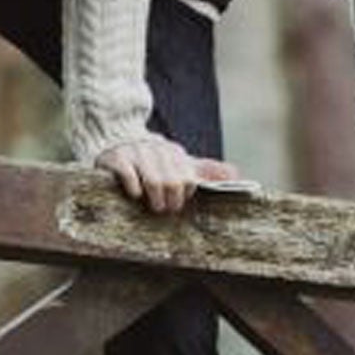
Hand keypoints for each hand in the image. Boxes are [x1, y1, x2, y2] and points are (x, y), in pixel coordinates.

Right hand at [95, 136, 239, 214]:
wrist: (118, 145)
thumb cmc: (154, 163)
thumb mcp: (181, 164)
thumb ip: (207, 170)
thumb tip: (237, 175)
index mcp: (175, 152)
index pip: (188, 179)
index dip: (184, 195)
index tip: (178, 202)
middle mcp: (157, 149)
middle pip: (173, 182)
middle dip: (170, 201)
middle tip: (165, 209)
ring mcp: (136, 152)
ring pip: (153, 181)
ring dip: (154, 199)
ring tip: (153, 206)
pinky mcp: (116, 156)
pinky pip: (128, 175)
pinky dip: (134, 188)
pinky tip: (135, 194)